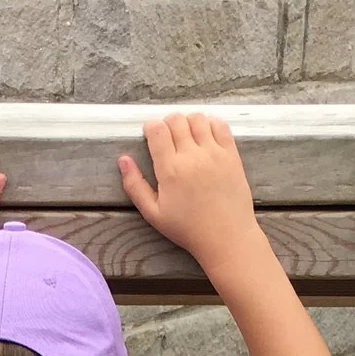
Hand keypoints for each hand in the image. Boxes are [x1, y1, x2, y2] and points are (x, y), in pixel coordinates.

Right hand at [119, 113, 265, 269]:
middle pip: (176, 119)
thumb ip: (134, 186)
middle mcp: (192, 156)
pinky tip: (205, 135)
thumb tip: (123, 160)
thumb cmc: (188, 228)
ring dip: (188, 121)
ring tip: (186, 135)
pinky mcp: (231, 155)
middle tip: (168, 137)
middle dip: (167, 123)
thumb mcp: (153, 213)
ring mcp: (214, 153)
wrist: (226, 237)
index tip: (151, 135)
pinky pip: (220, 126)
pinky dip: (210, 123)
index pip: (157, 130)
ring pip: (197, 118)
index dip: (151, 127)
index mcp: (170, 170)